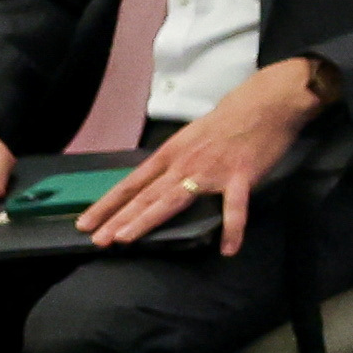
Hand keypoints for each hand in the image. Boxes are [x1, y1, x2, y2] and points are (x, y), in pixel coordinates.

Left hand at [80, 59, 326, 255]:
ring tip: (127, 239)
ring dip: (147, 220)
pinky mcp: (241, 177)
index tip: (86, 223)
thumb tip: (162, 183)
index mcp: (171, 153)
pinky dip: (233, 229)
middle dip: (118, 219)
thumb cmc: (230, 118)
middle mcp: (184, 163)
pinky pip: (235, 208)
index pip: (132, 183)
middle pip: (145, 195)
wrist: (266, 103)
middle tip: (97, 240)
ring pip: (172, 200)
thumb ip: (177, 160)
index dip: (108, 204)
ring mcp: (211, 171)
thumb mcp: (192, 137)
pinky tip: (228, 249)